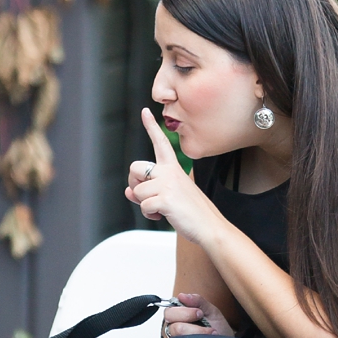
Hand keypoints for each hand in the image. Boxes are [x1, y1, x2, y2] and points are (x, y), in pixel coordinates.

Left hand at [125, 109, 219, 242]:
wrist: (209, 226)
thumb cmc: (192, 211)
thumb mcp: (170, 196)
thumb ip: (148, 190)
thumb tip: (128, 191)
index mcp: (173, 168)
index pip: (161, 143)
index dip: (151, 127)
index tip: (145, 111)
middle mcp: (170, 172)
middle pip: (135, 167)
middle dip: (134, 183)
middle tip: (148, 196)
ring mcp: (167, 184)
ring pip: (137, 191)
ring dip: (144, 205)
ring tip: (162, 209)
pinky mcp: (165, 198)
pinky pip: (143, 206)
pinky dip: (150, 215)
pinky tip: (163, 215)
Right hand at [162, 292, 232, 337]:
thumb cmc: (218, 328)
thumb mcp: (211, 311)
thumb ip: (197, 301)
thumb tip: (181, 296)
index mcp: (178, 316)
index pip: (169, 311)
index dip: (183, 311)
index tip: (200, 313)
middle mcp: (173, 329)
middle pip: (170, 321)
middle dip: (188, 319)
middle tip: (202, 320)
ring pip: (176, 334)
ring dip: (196, 332)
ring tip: (210, 333)